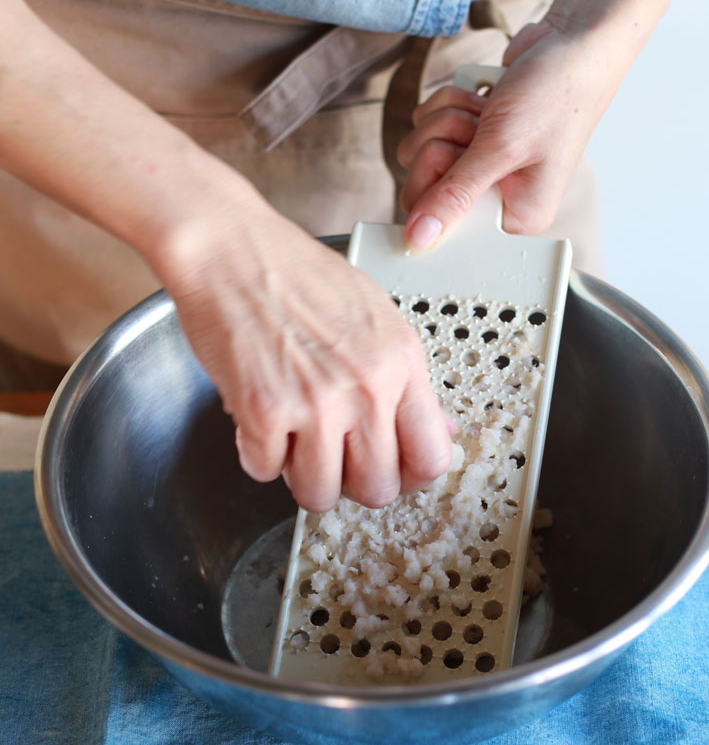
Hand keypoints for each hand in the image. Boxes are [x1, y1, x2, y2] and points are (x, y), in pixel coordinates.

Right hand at [163, 201, 452, 512]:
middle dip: (352, 484)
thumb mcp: (377, 316)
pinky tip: (260, 422)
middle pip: (378, 490)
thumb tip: (441, 429)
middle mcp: (367, 386)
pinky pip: (264, 472)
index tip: (392, 472)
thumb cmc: (299, 276)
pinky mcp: (263, 410)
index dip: (411, 477)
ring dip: (304, 478)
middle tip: (335, 459)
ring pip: (320, 495)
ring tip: (295, 443)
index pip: (432, 457)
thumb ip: (409, 380)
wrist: (231, 249)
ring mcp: (316, 401)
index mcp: (402, 361)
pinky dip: (259, 455)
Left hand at [398, 0, 668, 249]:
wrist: (573, 44)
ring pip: (419, 153)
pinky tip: (484, 99)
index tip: (454, 161)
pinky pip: (427, 127)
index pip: (443, 231)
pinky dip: (449, 104)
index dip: (432, 195)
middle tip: (479, 131)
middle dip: (442, 146)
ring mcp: (478, 169)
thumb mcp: (501, 150)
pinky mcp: (467, 140)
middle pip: (421, 189)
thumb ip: (454, 196)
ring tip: (488, 111)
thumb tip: (419, 240)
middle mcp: (494, 200)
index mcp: (513, 219)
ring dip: (447, 120)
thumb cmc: (556, 96)